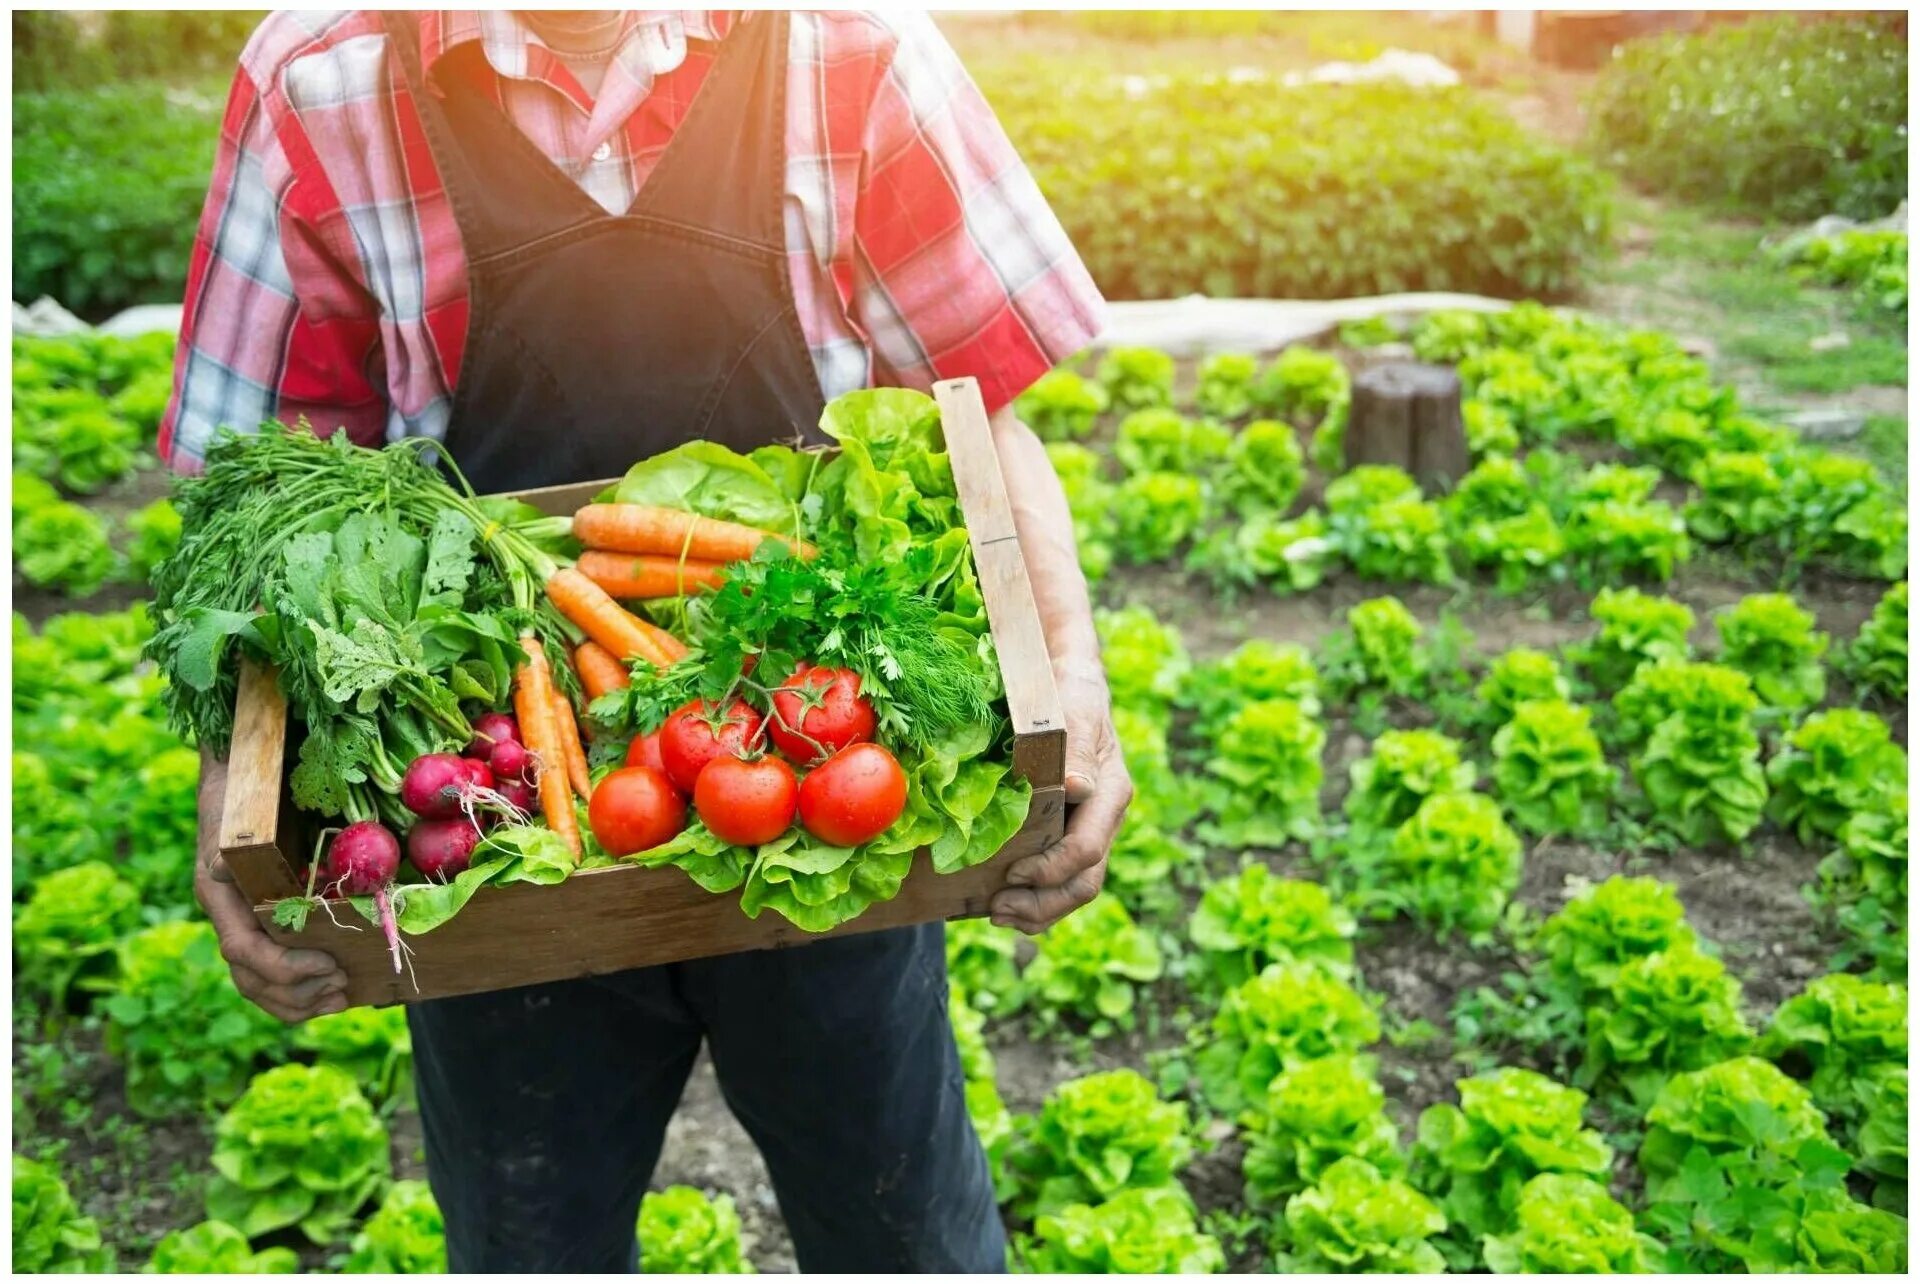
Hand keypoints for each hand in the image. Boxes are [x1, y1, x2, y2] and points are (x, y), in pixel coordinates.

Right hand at [195, 751, 347, 1021]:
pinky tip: (329, 990)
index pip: (242, 949)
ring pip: (253, 979)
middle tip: (343, 987)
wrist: (233, 765)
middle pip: (248, 976)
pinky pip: (265, 965)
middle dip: (296, 991)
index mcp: (218, 889)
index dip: (285, 967)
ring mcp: (235, 915)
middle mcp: (223, 908)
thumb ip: (278, 841)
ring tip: (340, 998)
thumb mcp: (259, 807)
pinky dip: (294, 986)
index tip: (330, 966)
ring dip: (296, 999)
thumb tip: (335, 867)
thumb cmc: (251, 782)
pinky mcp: (254, 915)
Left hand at [989, 656, 1131, 933]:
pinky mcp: (1065, 834)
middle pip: (1084, 883)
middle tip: (998, 909)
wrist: (1066, 686)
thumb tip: (1076, 789)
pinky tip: (1000, 905)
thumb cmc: (1068, 695)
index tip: (1012, 873)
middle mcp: (1102, 820)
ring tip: (997, 915)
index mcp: (1110, 795)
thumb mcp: (1074, 712)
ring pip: (1073, 889)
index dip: (1050, 870)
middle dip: (1042, 904)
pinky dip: (1033, 899)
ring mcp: (1086, 830)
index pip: (1087, 850)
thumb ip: (1077, 750)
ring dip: (1037, 911)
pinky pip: (1058, 880)